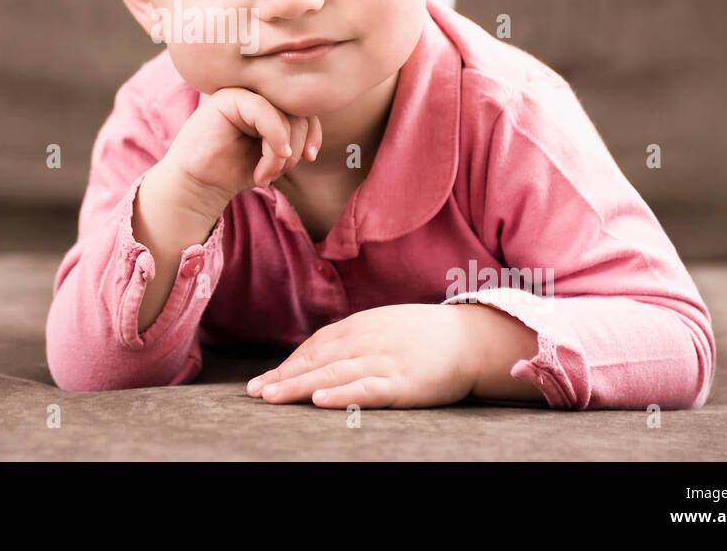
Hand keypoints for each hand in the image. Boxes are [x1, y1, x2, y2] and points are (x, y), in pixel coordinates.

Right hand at [161, 86, 322, 213]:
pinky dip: (275, 138)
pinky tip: (267, 163)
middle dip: (295, 148)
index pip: (304, 108)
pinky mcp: (228, 98)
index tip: (310, 157)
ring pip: (285, 113)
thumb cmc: (234, 170)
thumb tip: (312, 138)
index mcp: (268, 102)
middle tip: (276, 174)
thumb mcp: (272, 155)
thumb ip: (291, 138)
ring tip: (265, 175)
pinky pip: (265, 111)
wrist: (198, 184)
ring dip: (282, 153)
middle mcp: (256, 93)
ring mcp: (242, 92)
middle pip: (298, 110)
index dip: (312, 132)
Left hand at [244, 304, 476, 408]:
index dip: (288, 363)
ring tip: (272, 396)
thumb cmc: (425, 335)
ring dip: (298, 385)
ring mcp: (384, 361)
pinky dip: (342, 394)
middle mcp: (366, 340)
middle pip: (317, 360)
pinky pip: (367, 388)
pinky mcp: (403, 382)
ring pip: (333, 374)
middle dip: (283, 376)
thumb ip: (354, 338)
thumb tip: (321, 356)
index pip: (316, 345)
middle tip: (254, 392)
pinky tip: (320, 400)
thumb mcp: (384, 326)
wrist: (471, 338)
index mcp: (361, 325)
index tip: (263, 380)